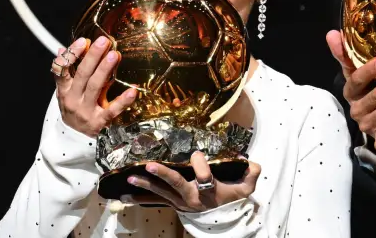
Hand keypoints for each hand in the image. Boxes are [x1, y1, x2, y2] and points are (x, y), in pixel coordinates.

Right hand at [54, 36, 137, 137]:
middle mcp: (73, 99)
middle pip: (82, 75)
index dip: (70, 55)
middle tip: (103, 41)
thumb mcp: (66, 92)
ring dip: (104, 70)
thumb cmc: (74, 109)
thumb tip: (60, 49)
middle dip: (92, 56)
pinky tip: (132, 91)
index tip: (83, 41)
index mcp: (64, 90)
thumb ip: (66, 72)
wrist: (73, 141)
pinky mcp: (99, 123)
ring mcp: (86, 111)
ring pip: (94, 88)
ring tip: (114, 55)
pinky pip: (111, 111)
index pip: (61, 70)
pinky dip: (122, 101)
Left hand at [125, 152, 261, 211]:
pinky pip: (154, 200)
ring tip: (131, 177)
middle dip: (163, 174)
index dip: (200, 164)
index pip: (203, 175)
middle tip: (149, 166)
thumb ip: (252, 172)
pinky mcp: (173, 203)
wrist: (223, 222)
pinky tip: (124, 194)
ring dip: (145, 184)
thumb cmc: (233, 199)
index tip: (198, 154)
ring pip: (161, 192)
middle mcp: (192, 197)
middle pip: (176, 184)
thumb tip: (250, 161)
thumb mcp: (247, 187)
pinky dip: (139, 197)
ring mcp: (180, 201)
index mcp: (210, 190)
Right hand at [325, 30, 375, 152]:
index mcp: (351, 91)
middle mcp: (357, 108)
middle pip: (374, 97)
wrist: (371, 118)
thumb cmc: (365, 89)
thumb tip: (332, 33)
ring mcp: (367, 124)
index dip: (369, 70)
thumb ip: (345, 54)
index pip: (356, 79)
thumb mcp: (354, 71)